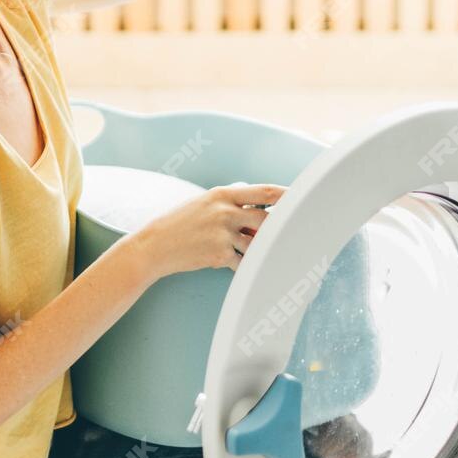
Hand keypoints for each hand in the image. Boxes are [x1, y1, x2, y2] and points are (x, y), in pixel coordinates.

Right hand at [128, 184, 285, 277]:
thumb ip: (230, 202)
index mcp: (223, 194)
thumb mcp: (204, 203)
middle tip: (289, 234)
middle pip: (267, 220)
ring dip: (258, 250)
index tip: (302, 199)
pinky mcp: (219, 255)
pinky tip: (236, 264)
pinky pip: (242, 262)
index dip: (287, 196)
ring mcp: (223, 234)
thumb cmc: (180, 223)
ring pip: (256, 244)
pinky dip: (243, 265)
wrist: (155, 245)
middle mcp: (225, 212)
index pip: (264, 192)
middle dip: (276, 229)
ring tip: (257, 252)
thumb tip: (257, 205)